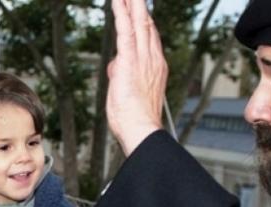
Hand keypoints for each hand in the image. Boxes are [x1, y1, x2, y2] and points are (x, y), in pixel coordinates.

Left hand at [106, 0, 167, 154]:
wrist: (141, 129)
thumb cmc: (135, 118)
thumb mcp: (127, 92)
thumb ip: (122, 73)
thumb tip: (115, 66)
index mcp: (155, 66)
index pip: (149, 37)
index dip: (145, 20)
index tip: (141, 8)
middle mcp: (152, 59)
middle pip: (146, 24)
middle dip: (140, 5)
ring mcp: (142, 59)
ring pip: (138, 23)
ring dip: (132, 4)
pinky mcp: (129, 61)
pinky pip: (125, 31)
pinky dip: (122, 15)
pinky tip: (118, 1)